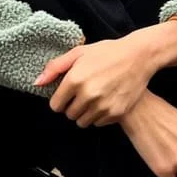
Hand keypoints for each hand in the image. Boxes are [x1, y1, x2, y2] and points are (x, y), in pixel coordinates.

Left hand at [36, 34, 154, 127]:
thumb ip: (55, 68)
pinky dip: (99, 116)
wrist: (138, 57)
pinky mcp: (116, 113)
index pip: (55, 105)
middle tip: (81, 94)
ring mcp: (103, 106)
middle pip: (69, 115)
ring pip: (83, 122)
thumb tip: (37, 83)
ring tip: (93, 98)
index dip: (59, 100)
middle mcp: (88, 95)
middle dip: (72, 106)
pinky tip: (105, 101)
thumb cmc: (106, 52)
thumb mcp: (78, 53)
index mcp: (75, 79)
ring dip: (84, 113)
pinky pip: (98, 123)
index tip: (66, 94)